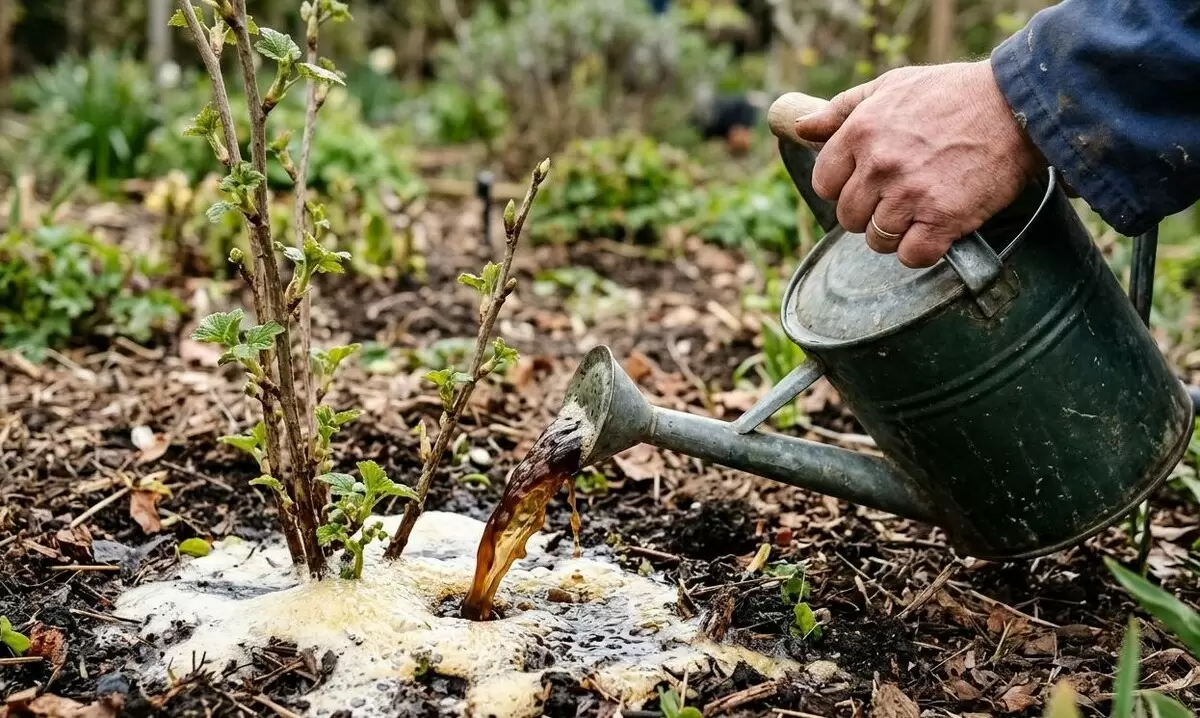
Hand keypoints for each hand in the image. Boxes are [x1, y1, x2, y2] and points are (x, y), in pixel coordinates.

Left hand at [794, 60, 1044, 267]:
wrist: (1017, 108)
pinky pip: (912, 256)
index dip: (842, 187)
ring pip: (877, 240)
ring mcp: (910, 195)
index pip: (824, 183)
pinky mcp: (943, 219)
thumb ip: (841, 108)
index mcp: (861, 132)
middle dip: (869, 212)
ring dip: (895, 234)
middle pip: (848, 217)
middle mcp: (880, 166)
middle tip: (899, 197)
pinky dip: (922, 251)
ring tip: (919, 211)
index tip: (866, 183)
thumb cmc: (953, 94)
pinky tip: (935, 231)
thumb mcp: (892, 86)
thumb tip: (801, 128)